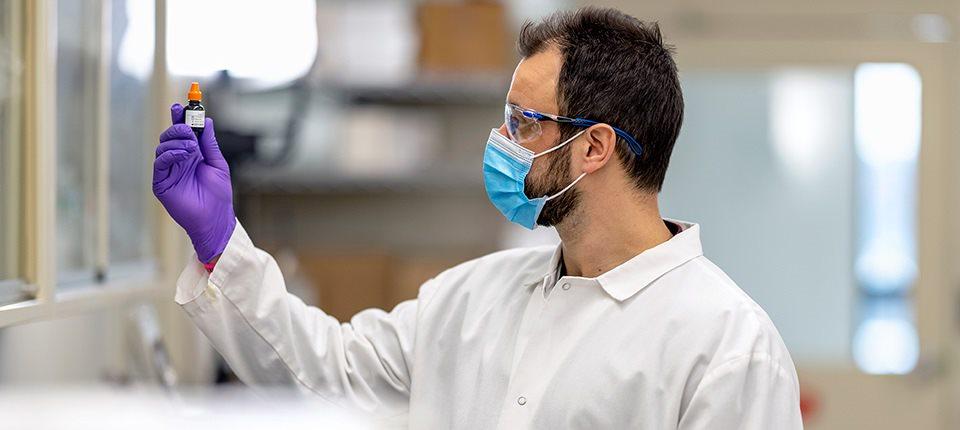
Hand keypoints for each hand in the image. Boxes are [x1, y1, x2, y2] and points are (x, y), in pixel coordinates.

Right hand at [153, 103, 235, 262]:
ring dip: (176, 141)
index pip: (183, 133)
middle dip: (177, 127)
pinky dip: (170, 154)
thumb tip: (207, 121)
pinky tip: (183, 154)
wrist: (215, 218)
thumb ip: (209, 144)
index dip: (180, 119)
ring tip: (191, 147)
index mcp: (192, 155)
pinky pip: (160, 163)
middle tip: (188, 128)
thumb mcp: (217, 164)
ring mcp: (168, 171)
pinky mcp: (161, 182)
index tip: (180, 105)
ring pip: (163, 147)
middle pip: (170, 136)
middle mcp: (178, 161)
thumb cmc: (218, 194)